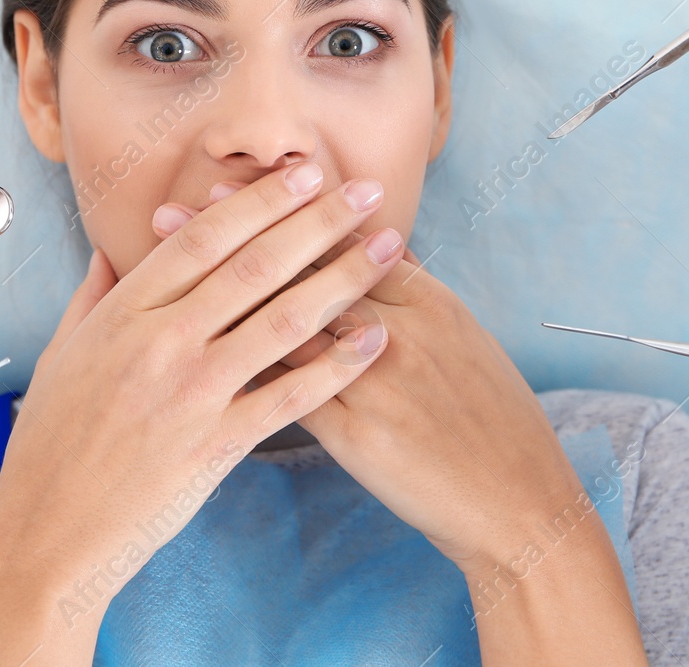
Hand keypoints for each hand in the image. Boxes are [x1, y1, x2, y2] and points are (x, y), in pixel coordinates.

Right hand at [0, 163, 401, 664]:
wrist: (46, 531)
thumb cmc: (51, 443)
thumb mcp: (62, 354)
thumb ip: (94, 295)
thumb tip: (112, 250)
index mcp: (124, 312)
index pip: (205, 237)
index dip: (261, 200)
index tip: (305, 173)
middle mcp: (160, 341)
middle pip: (254, 264)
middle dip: (318, 221)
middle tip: (367, 192)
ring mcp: (190, 393)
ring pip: (281, 320)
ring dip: (343, 278)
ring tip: (388, 249)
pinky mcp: (215, 445)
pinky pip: (288, 397)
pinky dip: (335, 365)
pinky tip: (374, 341)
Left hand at [152, 192, 646, 664]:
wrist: (520, 499)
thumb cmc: (491, 419)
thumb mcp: (459, 337)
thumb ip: (410, 290)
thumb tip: (375, 240)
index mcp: (425, 300)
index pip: (339, 241)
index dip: (275, 212)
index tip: (223, 189)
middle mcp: (400, 327)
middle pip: (301, 269)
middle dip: (230, 240)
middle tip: (172, 212)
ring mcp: (377, 378)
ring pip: (287, 322)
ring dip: (219, 291)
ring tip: (167, 271)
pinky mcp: (361, 431)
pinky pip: (291, 392)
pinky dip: (242, 367)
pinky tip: (193, 354)